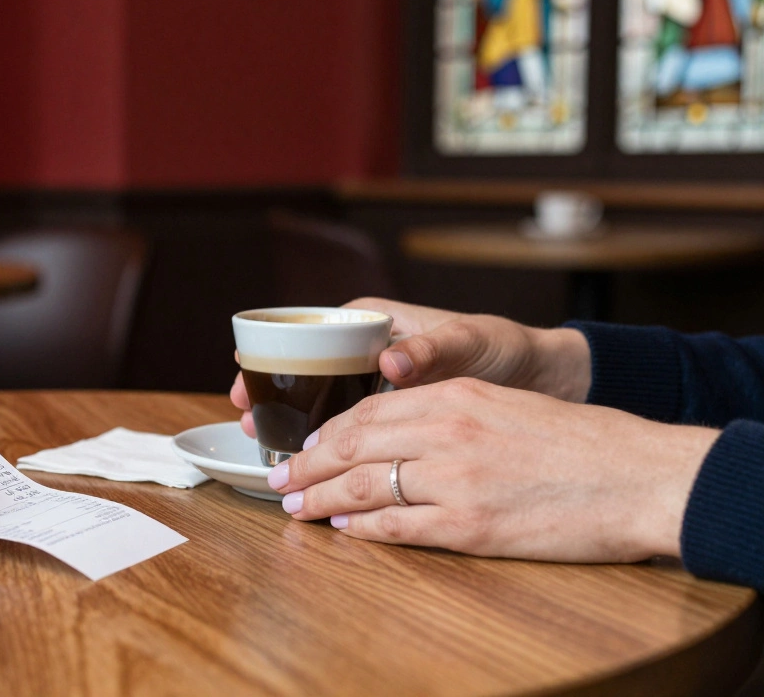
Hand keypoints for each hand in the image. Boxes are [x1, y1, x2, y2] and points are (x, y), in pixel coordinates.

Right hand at [229, 298, 591, 438]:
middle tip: (245, 425)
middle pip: (303, 370)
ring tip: (267, 451)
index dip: (268, 360)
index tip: (245, 385)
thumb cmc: (506, 348)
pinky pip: (348, 426)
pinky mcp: (391, 412)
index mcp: (373, 320)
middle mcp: (366, 347)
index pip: (304, 333)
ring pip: (321, 401)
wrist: (545, 379)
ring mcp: (375, 381)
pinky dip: (329, 446)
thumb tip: (391, 363)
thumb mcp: (472, 342)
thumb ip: (433, 349)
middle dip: (272, 398)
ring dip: (294, 426)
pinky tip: (315, 469)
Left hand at [267, 378, 718, 562]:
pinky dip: (364, 527)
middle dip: (306, 463)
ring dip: (322, 496)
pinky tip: (344, 527)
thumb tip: (394, 432)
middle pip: (352, 445)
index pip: (367, 411)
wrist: (637, 476)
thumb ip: (450, 413)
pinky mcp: (470, 525)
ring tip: (296, 505)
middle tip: (279, 477)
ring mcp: (456, 480)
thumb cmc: (579, 442)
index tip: (304, 445)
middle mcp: (447, 431)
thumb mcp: (505, 406)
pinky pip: (398, 526)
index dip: (326, 432)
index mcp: (456, 396)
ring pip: (365, 485)